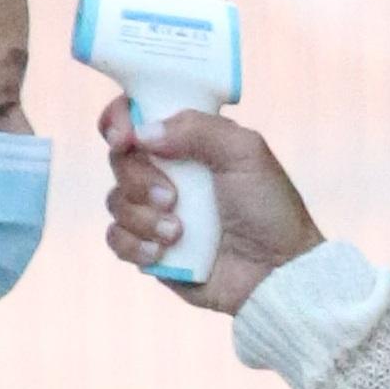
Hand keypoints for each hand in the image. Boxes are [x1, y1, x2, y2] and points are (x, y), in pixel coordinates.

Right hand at [98, 99, 325, 314]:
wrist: (274, 273)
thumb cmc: (268, 209)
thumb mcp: (245, 153)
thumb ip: (197, 128)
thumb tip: (142, 132)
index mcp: (189, 141)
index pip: (138, 115)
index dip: (120, 120)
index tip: (124, 137)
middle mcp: (168, 172)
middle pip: (120, 158)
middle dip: (139, 178)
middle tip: (172, 198)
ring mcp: (156, 211)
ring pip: (116, 200)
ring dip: (143, 217)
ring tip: (178, 232)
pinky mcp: (150, 248)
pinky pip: (116, 238)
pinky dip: (134, 244)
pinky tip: (162, 253)